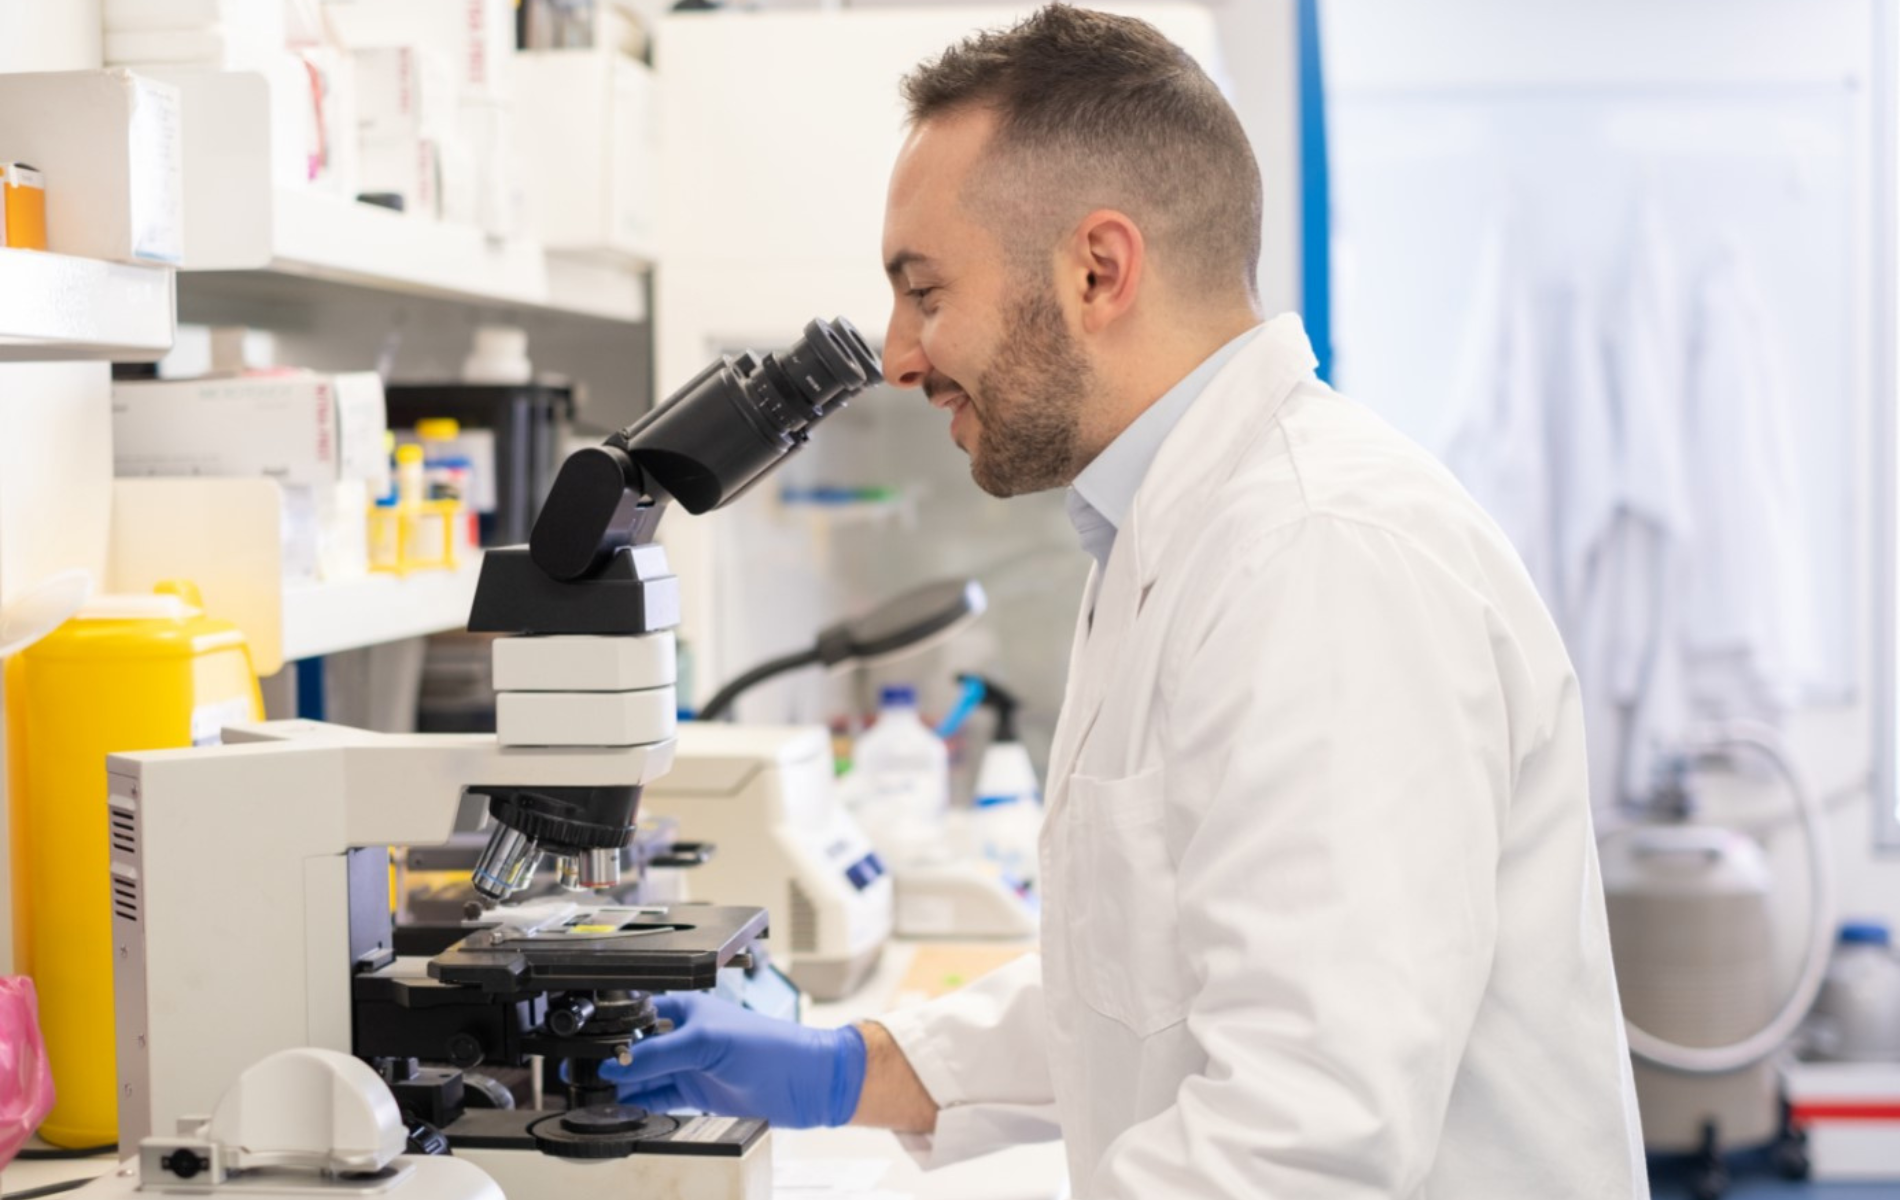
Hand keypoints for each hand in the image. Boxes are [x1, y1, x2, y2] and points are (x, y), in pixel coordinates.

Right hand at [600, 992, 865, 1128]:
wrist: (806, 1082)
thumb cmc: (770, 1046)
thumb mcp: (707, 1042)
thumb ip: (659, 1053)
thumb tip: (617, 1063)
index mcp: (687, 1008)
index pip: (638, 1017)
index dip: (613, 1032)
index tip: (587, 1051)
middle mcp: (687, 1035)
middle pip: (638, 1050)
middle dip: (613, 1065)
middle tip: (583, 1080)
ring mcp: (692, 1066)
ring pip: (646, 1078)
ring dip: (624, 1090)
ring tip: (595, 1101)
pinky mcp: (700, 1094)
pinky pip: (661, 1101)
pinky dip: (642, 1108)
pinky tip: (625, 1115)